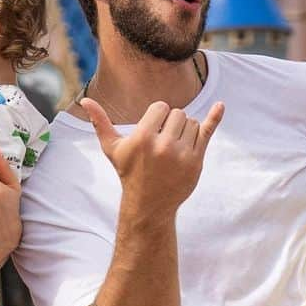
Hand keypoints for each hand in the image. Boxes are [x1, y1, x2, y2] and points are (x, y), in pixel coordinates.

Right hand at [80, 96, 224, 212]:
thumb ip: (100, 122)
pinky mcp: (196, 161)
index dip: (157, 117)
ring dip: (185, 130)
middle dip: (171, 124)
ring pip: (192, 122)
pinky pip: (207, 132)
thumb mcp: (113, 148)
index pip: (161, 107)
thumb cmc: (128, 172)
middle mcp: (163, 145)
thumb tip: (85, 101)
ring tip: (173, 148)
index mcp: (143, 137)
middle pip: (178, 113)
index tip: (152, 131)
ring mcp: (182, 154)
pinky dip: (215, 117)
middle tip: (162, 143)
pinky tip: (221, 106)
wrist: (149, 204)